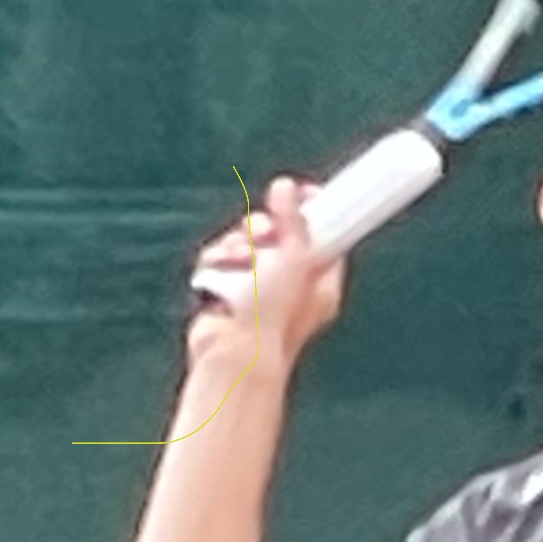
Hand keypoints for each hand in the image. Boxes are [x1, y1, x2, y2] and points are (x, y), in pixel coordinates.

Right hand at [187, 174, 347, 368]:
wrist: (234, 352)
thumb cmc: (273, 317)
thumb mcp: (296, 258)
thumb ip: (294, 220)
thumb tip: (287, 189)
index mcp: (320, 283)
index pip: (323, 236)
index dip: (312, 212)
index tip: (304, 194)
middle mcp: (291, 286)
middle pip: (279, 234)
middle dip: (265, 227)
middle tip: (263, 233)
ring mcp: (257, 289)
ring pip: (246, 242)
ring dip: (238, 243)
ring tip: (240, 259)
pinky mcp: (227, 292)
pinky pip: (221, 259)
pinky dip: (218, 260)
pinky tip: (221, 270)